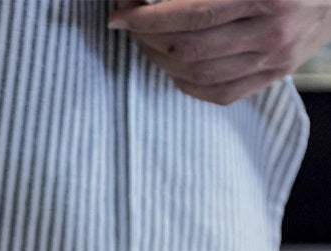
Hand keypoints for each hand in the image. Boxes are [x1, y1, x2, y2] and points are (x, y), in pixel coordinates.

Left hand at [108, 0, 330, 104]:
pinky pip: (216, 94)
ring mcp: (274, 59)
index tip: (120, 13)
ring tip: (146, 40)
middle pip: (186, 48)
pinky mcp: (274, 77)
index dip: (147, 17)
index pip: (191, 14)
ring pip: (195, 74)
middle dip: (146, 37)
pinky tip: (172, 64)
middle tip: (130, 22)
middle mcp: (273, 30)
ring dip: (158, 59)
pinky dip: (184, 82)